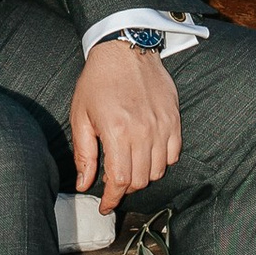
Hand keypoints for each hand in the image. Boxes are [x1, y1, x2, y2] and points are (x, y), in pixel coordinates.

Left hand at [71, 42, 180, 203]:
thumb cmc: (98, 81)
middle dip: (124, 188)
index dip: (112, 199)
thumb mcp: (80, 116)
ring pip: (158, 170)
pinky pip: (173, 154)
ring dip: (142, 175)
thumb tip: (84, 184)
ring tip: (129, 165)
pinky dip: (162, 162)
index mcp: (117, 132)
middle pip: (140, 180)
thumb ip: (84, 154)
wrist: (124, 49)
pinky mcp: (174, 119)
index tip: (106, 205)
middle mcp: (143, 131)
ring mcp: (162, 126)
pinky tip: (147, 154)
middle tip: (113, 181)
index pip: (120, 181)